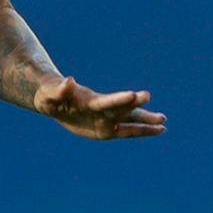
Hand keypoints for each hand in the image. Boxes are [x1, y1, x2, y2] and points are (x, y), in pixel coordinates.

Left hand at [33, 75, 166, 139]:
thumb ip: (60, 90)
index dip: (119, 99)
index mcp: (89, 101)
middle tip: (150, 99)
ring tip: (163, 121)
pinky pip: (128, 131)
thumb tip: (69, 80)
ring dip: (146, 120)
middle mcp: (102, 109)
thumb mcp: (49, 95)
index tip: (134, 95)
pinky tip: (160, 130)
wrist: (54, 101)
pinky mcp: (107, 130)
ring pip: (130, 119)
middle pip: (122, 108)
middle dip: (135, 105)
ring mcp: (107, 118)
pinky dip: (143, 131)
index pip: (106, 101)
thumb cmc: (49, 96)